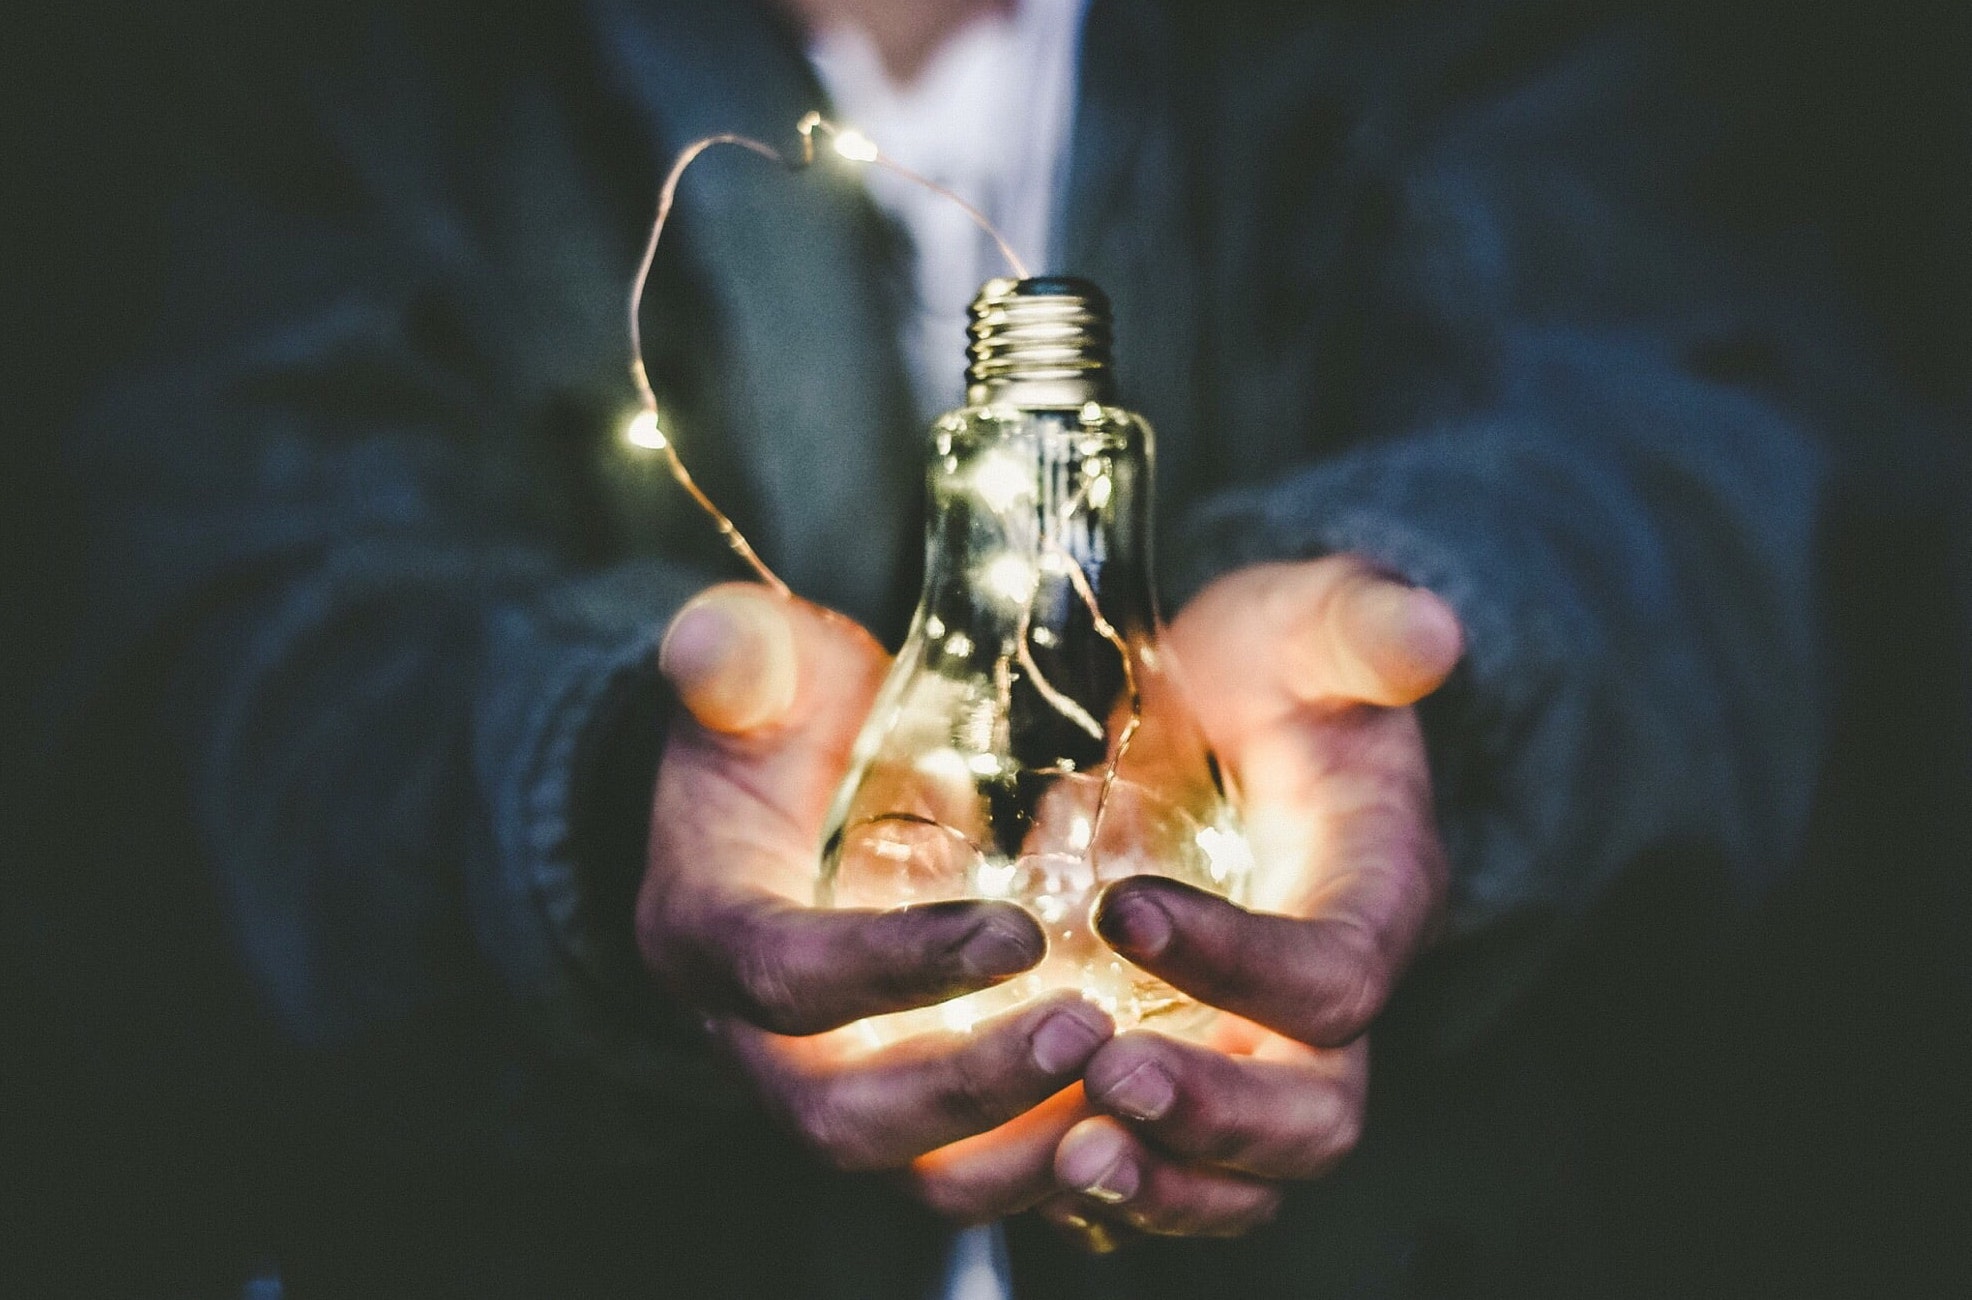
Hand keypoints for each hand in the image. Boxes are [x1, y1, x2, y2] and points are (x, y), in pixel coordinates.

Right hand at [638, 584, 1115, 1208]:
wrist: (786, 794)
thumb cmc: (781, 724)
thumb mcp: (758, 671)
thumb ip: (738, 656)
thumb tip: (712, 646)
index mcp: (707, 932)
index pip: (784, 976)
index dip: (892, 967)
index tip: (1016, 932)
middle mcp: (757, 1040)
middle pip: (843, 1117)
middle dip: (968, 1089)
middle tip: (1088, 1031)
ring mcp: (834, 1086)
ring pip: (916, 1173)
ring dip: (1023, 1149)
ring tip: (1133, 1089)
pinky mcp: (909, 1109)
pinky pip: (975, 1172)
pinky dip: (1056, 1163)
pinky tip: (1144, 1118)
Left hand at [1038, 557, 1462, 1247]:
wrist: (1228, 712)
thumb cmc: (1271, 668)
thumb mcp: (1307, 623)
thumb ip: (1359, 625)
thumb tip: (1429, 631)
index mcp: (1375, 897)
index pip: (1335, 973)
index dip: (1242, 962)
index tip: (1122, 909)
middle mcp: (1329, 1001)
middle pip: (1314, 1113)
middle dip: (1216, 1114)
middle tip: (1107, 1078)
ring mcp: (1261, 1051)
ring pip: (1247, 1176)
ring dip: (1162, 1183)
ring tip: (1068, 1158)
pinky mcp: (1194, 1072)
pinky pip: (1173, 1173)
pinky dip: (1114, 1193)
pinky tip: (1026, 1162)